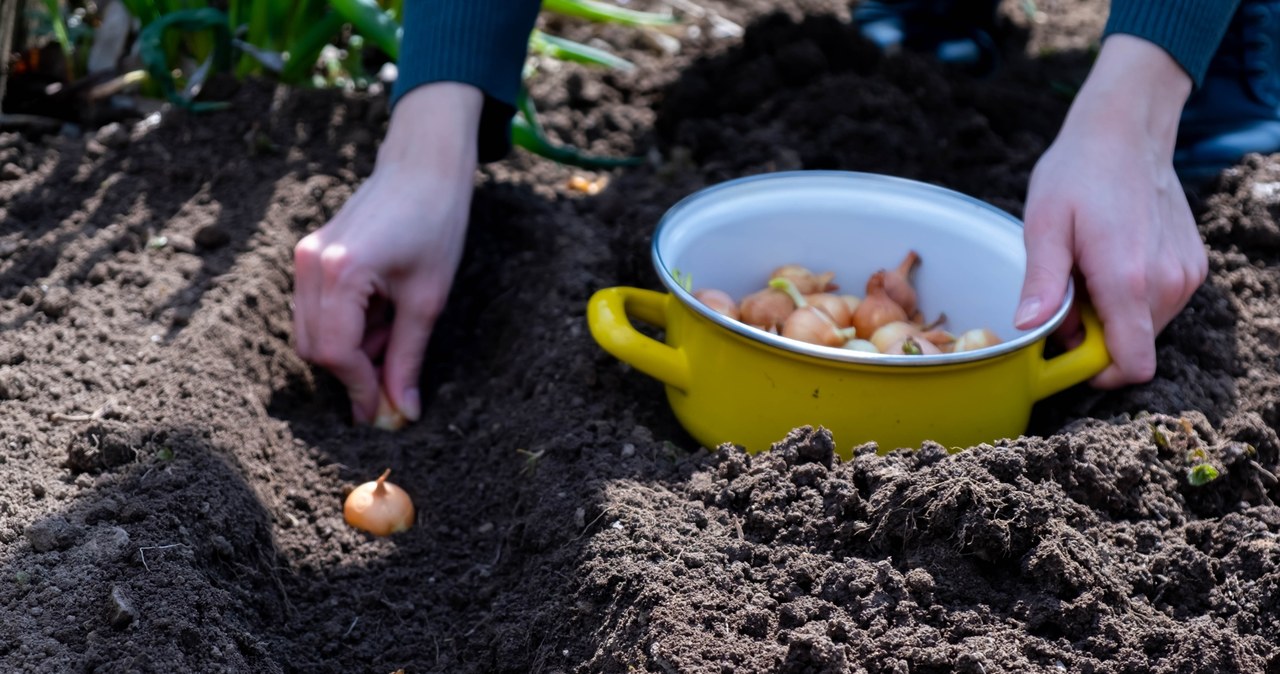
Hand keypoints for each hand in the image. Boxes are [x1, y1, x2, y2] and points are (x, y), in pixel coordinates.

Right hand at [293, 83, 481, 422]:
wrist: (423, 167)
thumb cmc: (436, 224)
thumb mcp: (428, 300)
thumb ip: (408, 358)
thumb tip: (401, 410)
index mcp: (340, 272)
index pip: (336, 353)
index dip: (358, 389)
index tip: (381, 413)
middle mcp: (311, 264)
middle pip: (315, 348)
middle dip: (352, 371)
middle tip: (394, 376)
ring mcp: (305, 256)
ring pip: (313, 331)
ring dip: (351, 347)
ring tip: (395, 325)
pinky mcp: (310, 253)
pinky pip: (317, 309)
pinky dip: (347, 324)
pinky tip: (383, 309)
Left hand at [1016, 35, 1207, 388]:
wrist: (1127, 131)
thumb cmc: (1078, 173)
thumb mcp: (1044, 225)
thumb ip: (1042, 282)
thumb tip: (1029, 328)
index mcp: (1128, 280)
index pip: (1130, 365)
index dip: (1095, 372)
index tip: (1065, 352)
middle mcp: (1168, 283)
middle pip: (1133, 349)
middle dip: (1094, 338)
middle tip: (1065, 296)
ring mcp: (1186, 274)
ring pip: (1146, 328)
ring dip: (1112, 316)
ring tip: (1086, 271)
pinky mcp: (1193, 265)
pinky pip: (1161, 305)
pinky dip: (1132, 297)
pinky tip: (1109, 261)